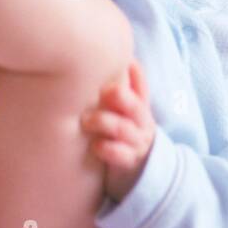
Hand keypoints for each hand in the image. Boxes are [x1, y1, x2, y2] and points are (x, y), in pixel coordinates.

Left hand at [81, 60, 155, 201]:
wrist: (137, 170)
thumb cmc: (121, 132)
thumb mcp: (124, 112)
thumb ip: (116, 90)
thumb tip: (99, 56)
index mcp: (139, 107)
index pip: (141, 86)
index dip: (135, 73)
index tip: (125, 62)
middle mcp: (141, 123)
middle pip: (135, 106)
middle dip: (120, 97)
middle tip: (103, 92)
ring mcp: (136, 143)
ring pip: (124, 129)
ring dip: (105, 122)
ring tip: (86, 121)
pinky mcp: (129, 162)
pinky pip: (121, 155)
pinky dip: (108, 149)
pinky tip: (95, 146)